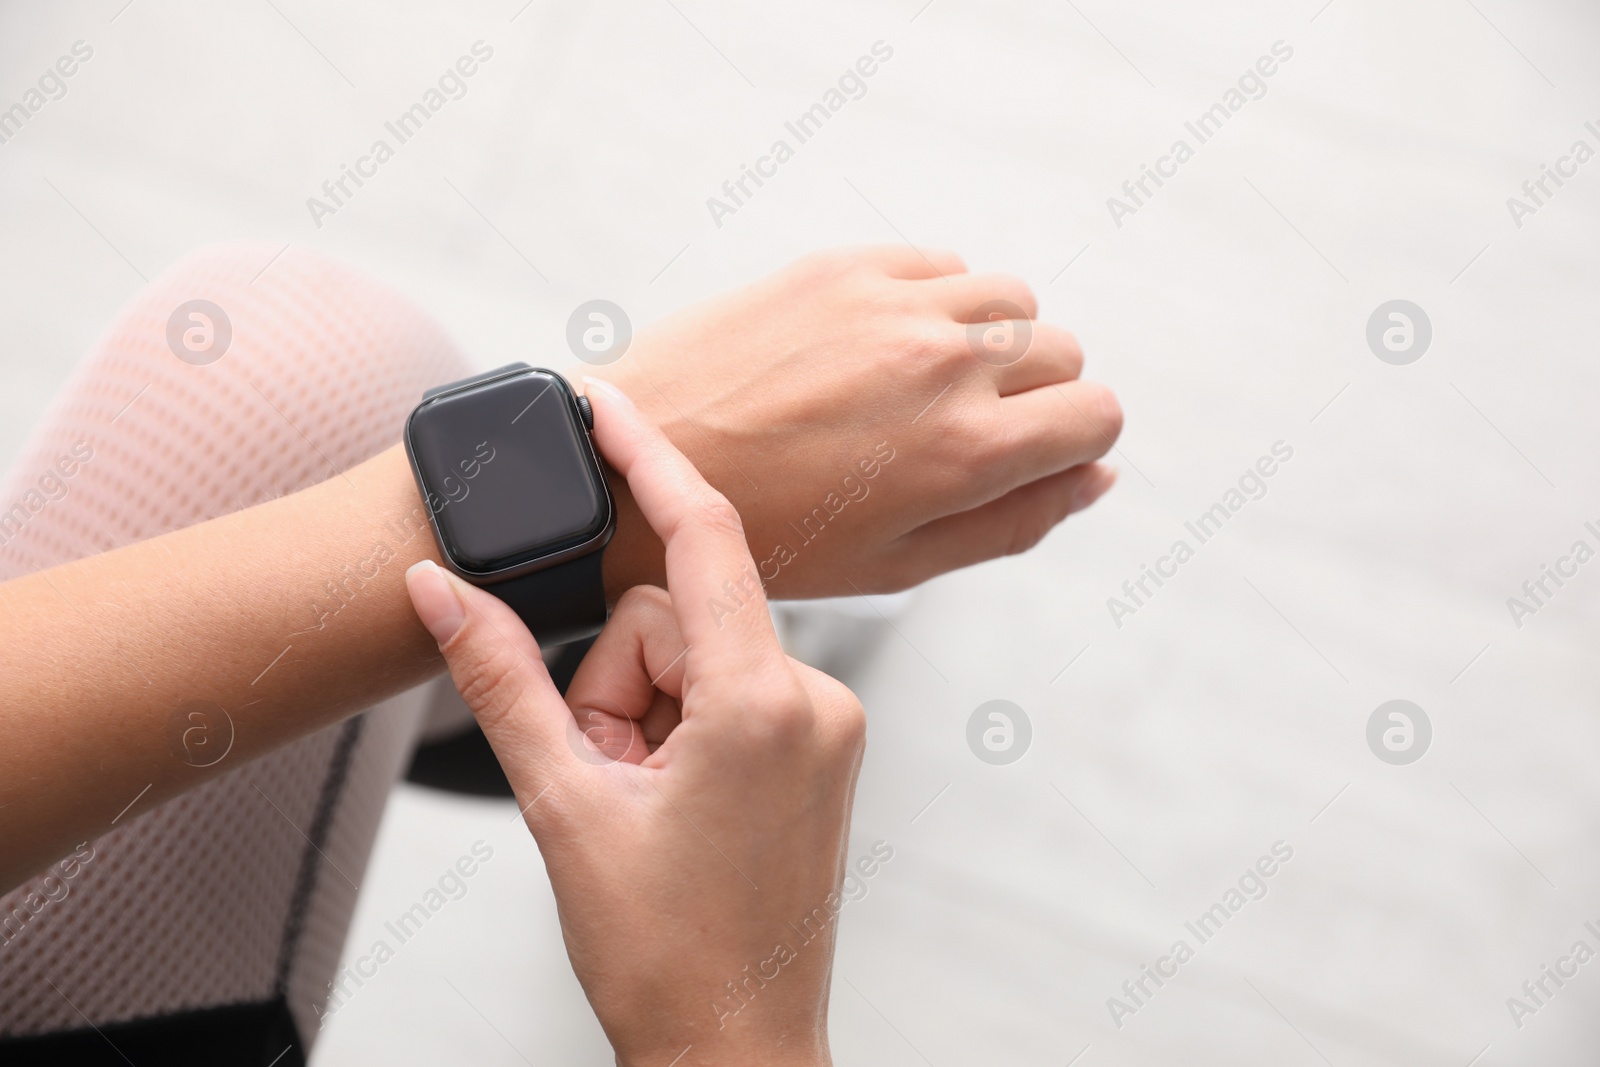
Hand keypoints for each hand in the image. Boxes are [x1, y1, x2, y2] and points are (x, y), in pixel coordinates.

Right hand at [407, 379, 862, 1065]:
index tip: (605, 402)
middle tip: (601, 774)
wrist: (734, 1049)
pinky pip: (731, 688)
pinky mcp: (819, 747)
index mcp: (762, 704)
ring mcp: (825, 726)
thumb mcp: (563, 805)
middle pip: (675, 614)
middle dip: (614, 681)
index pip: (704, 534)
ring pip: (699, 654)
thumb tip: (437, 591)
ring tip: (633, 802)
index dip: (648, 457)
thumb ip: (499, 680)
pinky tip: (666, 799)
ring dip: (641, 713)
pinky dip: (678, 726)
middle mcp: (813, 700)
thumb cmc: (665, 954)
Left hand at [599, 245, 1121, 598]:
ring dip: (989, 339)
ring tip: (921, 386)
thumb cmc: (771, 533)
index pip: (1097, 412)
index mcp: (967, 451)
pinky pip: (941, 264)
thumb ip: (1015, 519)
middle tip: (957, 431)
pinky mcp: (845, 265)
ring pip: (1009, 297)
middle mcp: (945, 363)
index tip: (1029, 453)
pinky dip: (933, 301)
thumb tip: (1096, 474)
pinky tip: (878, 347)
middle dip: (1032, 393)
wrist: (643, 463)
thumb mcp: (901, 562)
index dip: (1073, 439)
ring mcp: (894, 303)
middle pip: (1061, 350)